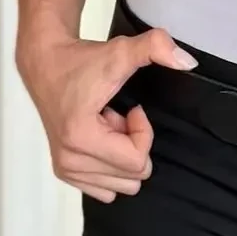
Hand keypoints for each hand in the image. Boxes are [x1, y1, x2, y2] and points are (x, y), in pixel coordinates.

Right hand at [18, 26, 197, 203]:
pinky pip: (105, 188)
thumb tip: (188, 62)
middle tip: (117, 116)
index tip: (133, 108)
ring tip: (107, 124)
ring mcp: (65, 170)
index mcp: (81, 138)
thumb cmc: (83, 60)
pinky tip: (100, 136)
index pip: (136, 161)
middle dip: (132, 143)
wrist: (47, 63)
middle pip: (131, 177)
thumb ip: (156, 46)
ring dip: (121, 153)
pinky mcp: (63, 172)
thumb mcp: (120, 49)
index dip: (143, 131)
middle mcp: (70, 161)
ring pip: (120, 185)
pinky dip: (109, 164)